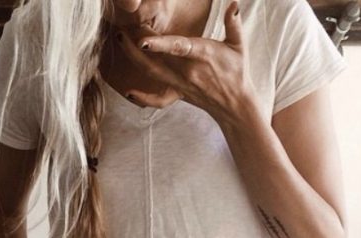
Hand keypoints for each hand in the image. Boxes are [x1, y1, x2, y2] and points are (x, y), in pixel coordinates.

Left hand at [118, 1, 254, 122]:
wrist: (234, 104)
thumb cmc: (237, 72)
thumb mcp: (239, 45)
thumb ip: (233, 23)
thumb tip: (233, 4)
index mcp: (202, 55)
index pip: (178, 48)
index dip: (160, 44)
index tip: (143, 40)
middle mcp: (188, 71)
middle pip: (157, 59)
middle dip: (137, 45)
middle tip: (122, 27)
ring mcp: (180, 84)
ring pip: (152, 73)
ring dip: (134, 59)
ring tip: (121, 40)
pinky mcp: (178, 94)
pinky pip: (158, 100)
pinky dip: (143, 99)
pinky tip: (129, 92)